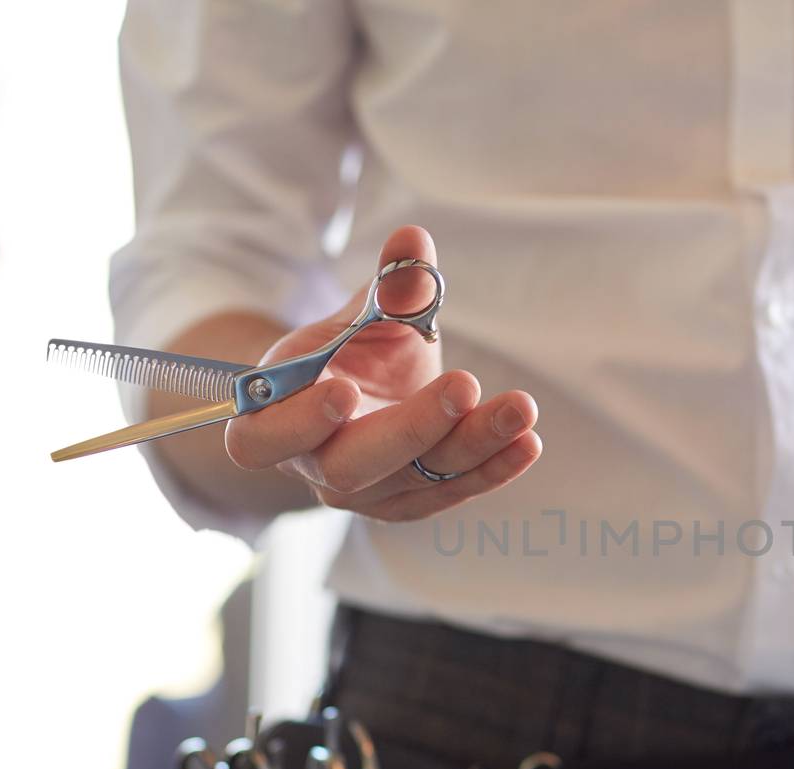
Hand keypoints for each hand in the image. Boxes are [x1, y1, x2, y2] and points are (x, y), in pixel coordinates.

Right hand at [223, 226, 540, 520]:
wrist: (363, 397)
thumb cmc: (348, 353)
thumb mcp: (363, 317)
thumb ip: (387, 287)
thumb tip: (414, 239)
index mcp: (271, 421)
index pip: (264, 438)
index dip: (299, 420)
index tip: (344, 388)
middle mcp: (313, 467)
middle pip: (353, 465)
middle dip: (413, 427)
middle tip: (464, 384)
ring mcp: (365, 495)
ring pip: (416, 480)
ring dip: (473, 446)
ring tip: (521, 409)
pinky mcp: (411, 504)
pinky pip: (452, 491)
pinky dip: (493, 469)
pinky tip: (528, 442)